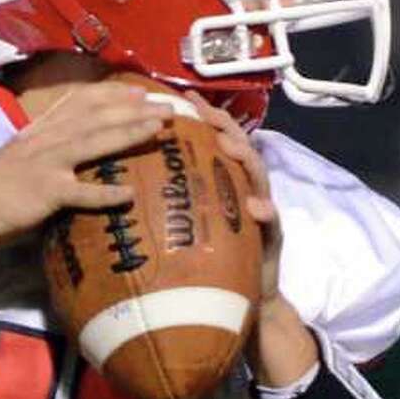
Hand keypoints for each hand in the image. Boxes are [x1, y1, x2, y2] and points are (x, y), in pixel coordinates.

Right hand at [0, 81, 170, 250]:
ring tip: (158, 129)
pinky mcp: (44, 192)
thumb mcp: (20, 155)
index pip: (80, 101)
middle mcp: (45, 140)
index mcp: (40, 130)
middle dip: (133, 109)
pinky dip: (105, 194)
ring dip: (128, 134)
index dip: (112, 94)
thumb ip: (48, 146)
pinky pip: (80, 193)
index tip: (138, 91)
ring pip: (93, 143)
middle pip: (95, 117)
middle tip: (167, 107)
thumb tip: (77, 147)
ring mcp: (45, 164)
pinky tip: (129, 195)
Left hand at [188, 94, 318, 387]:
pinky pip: (272, 223)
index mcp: (222, 183)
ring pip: (257, 177)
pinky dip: (266, 213)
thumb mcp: (186, 225)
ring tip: (231, 146)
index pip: (211, 142)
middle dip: (224, 128)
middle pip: (238, 149)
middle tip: (207, 114)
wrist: (244, 301)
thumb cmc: (209, 260)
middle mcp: (244, 190)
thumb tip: (127, 180)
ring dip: (245, 159)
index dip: (200, 118)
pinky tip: (258, 209)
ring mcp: (261, 211)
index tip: (181, 97)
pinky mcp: (272, 238)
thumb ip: (170, 202)